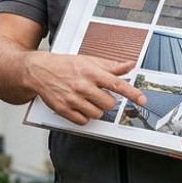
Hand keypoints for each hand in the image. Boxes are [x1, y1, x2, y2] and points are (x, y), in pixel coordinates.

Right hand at [27, 53, 144, 124]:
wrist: (38, 71)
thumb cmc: (65, 65)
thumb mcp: (88, 60)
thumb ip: (110, 66)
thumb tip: (129, 65)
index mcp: (91, 72)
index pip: (116, 84)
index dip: (132, 93)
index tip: (142, 100)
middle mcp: (82, 85)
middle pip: (108, 104)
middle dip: (106, 102)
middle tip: (97, 95)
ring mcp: (72, 98)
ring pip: (97, 114)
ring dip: (95, 110)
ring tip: (86, 100)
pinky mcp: (63, 109)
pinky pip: (83, 121)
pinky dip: (84, 117)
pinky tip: (79, 107)